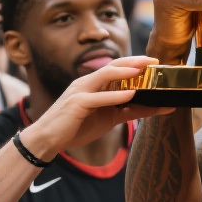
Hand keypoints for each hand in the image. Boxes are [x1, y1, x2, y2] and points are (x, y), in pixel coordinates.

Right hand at [22, 57, 173, 157]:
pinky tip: (131, 94)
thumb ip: (129, 111)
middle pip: (113, 66)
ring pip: (105, 75)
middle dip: (135, 61)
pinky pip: (98, 98)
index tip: (154, 62)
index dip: (135, 63)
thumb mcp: (109, 118)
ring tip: (144, 70)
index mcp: (94, 84)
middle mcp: (87, 83)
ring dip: (126, 71)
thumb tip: (155, 108)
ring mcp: (80, 91)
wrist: (47, 140)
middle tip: (154, 61)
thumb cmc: (76, 127)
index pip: (116, 67)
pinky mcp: (76, 104)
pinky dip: (115, 95)